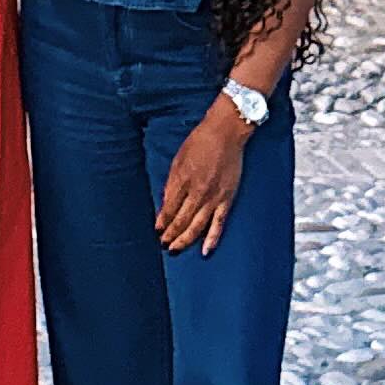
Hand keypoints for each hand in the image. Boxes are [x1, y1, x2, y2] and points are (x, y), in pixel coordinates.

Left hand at [155, 95, 250, 256]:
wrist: (226, 133)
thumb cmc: (200, 141)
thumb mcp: (179, 158)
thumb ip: (172, 182)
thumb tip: (166, 202)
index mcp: (182, 179)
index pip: (169, 208)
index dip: (162, 221)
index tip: (157, 230)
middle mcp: (197, 191)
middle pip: (181, 220)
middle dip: (171, 234)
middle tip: (164, 245)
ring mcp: (213, 197)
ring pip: (197, 226)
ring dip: (185, 240)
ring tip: (176, 249)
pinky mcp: (227, 199)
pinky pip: (218, 223)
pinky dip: (212, 238)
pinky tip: (205, 251)